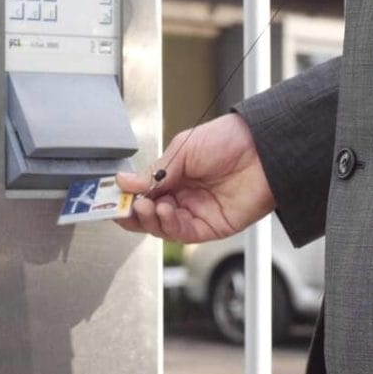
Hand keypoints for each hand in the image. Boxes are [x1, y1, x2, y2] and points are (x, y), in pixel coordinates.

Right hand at [115, 114, 274, 242]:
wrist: (262, 149)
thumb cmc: (230, 140)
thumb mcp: (183, 149)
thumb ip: (155, 172)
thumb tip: (125, 181)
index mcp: (175, 175)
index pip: (143, 192)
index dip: (126, 196)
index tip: (110, 196)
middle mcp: (184, 195)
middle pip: (149, 214)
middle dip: (132, 212)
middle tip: (122, 206)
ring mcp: (197, 212)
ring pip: (162, 227)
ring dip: (149, 218)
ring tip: (144, 205)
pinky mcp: (211, 226)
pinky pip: (182, 232)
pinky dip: (169, 224)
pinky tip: (164, 211)